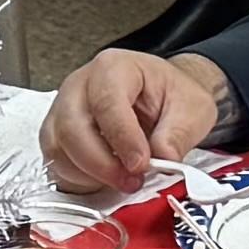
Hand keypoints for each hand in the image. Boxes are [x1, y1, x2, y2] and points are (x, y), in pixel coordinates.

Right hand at [40, 47, 231, 197]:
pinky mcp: (57, 134)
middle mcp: (80, 85)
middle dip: (102, 164)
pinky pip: (56, 162)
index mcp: (113, 68)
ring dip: (90, 174)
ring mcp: (63, 109)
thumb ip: (178, 133)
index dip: (123, 139)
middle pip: (72, 128)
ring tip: (123, 180)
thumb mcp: (192, 108)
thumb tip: (163, 159)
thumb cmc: (170, 95)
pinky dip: (79, 179)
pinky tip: (105, 179)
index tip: (141, 164)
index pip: (106, 103)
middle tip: (132, 180)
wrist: (160, 97)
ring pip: (58, 148)